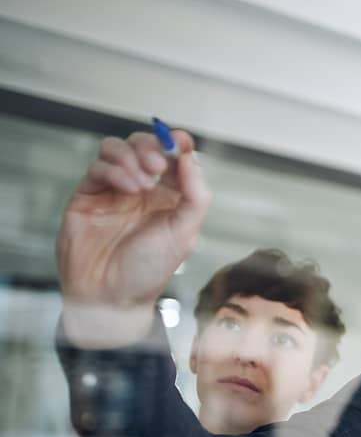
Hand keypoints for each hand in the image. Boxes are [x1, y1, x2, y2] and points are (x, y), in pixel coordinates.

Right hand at [56, 130, 211, 346]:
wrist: (111, 295)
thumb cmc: (149, 269)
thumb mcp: (185, 233)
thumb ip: (195, 194)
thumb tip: (191, 157)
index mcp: (171, 195)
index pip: (174, 155)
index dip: (176, 142)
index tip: (180, 142)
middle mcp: (144, 188)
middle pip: (145, 144)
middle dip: (152, 146)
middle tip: (158, 164)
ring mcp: (114, 189)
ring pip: (117, 148)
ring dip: (132, 157)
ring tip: (142, 184)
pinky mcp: (89, 194)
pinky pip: (98, 166)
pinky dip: (114, 170)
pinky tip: (126, 188)